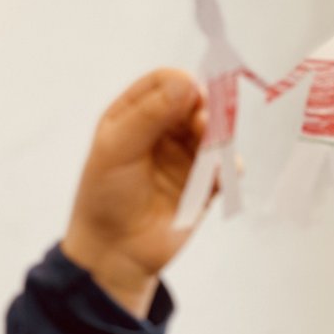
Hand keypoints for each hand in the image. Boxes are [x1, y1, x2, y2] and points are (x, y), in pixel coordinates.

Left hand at [60, 68, 209, 317]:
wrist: (114, 252)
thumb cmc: (106, 195)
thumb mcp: (118, 149)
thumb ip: (150, 114)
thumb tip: (186, 82)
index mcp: (134, 114)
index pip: (164, 82)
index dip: (180, 83)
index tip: (192, 94)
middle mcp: (163, 130)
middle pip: (196, 103)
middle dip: (205, 108)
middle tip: (202, 123)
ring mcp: (186, 155)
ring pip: (215, 131)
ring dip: (219, 135)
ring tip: (211, 146)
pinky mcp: (205, 183)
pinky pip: (226, 166)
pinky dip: (227, 167)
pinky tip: (219, 174)